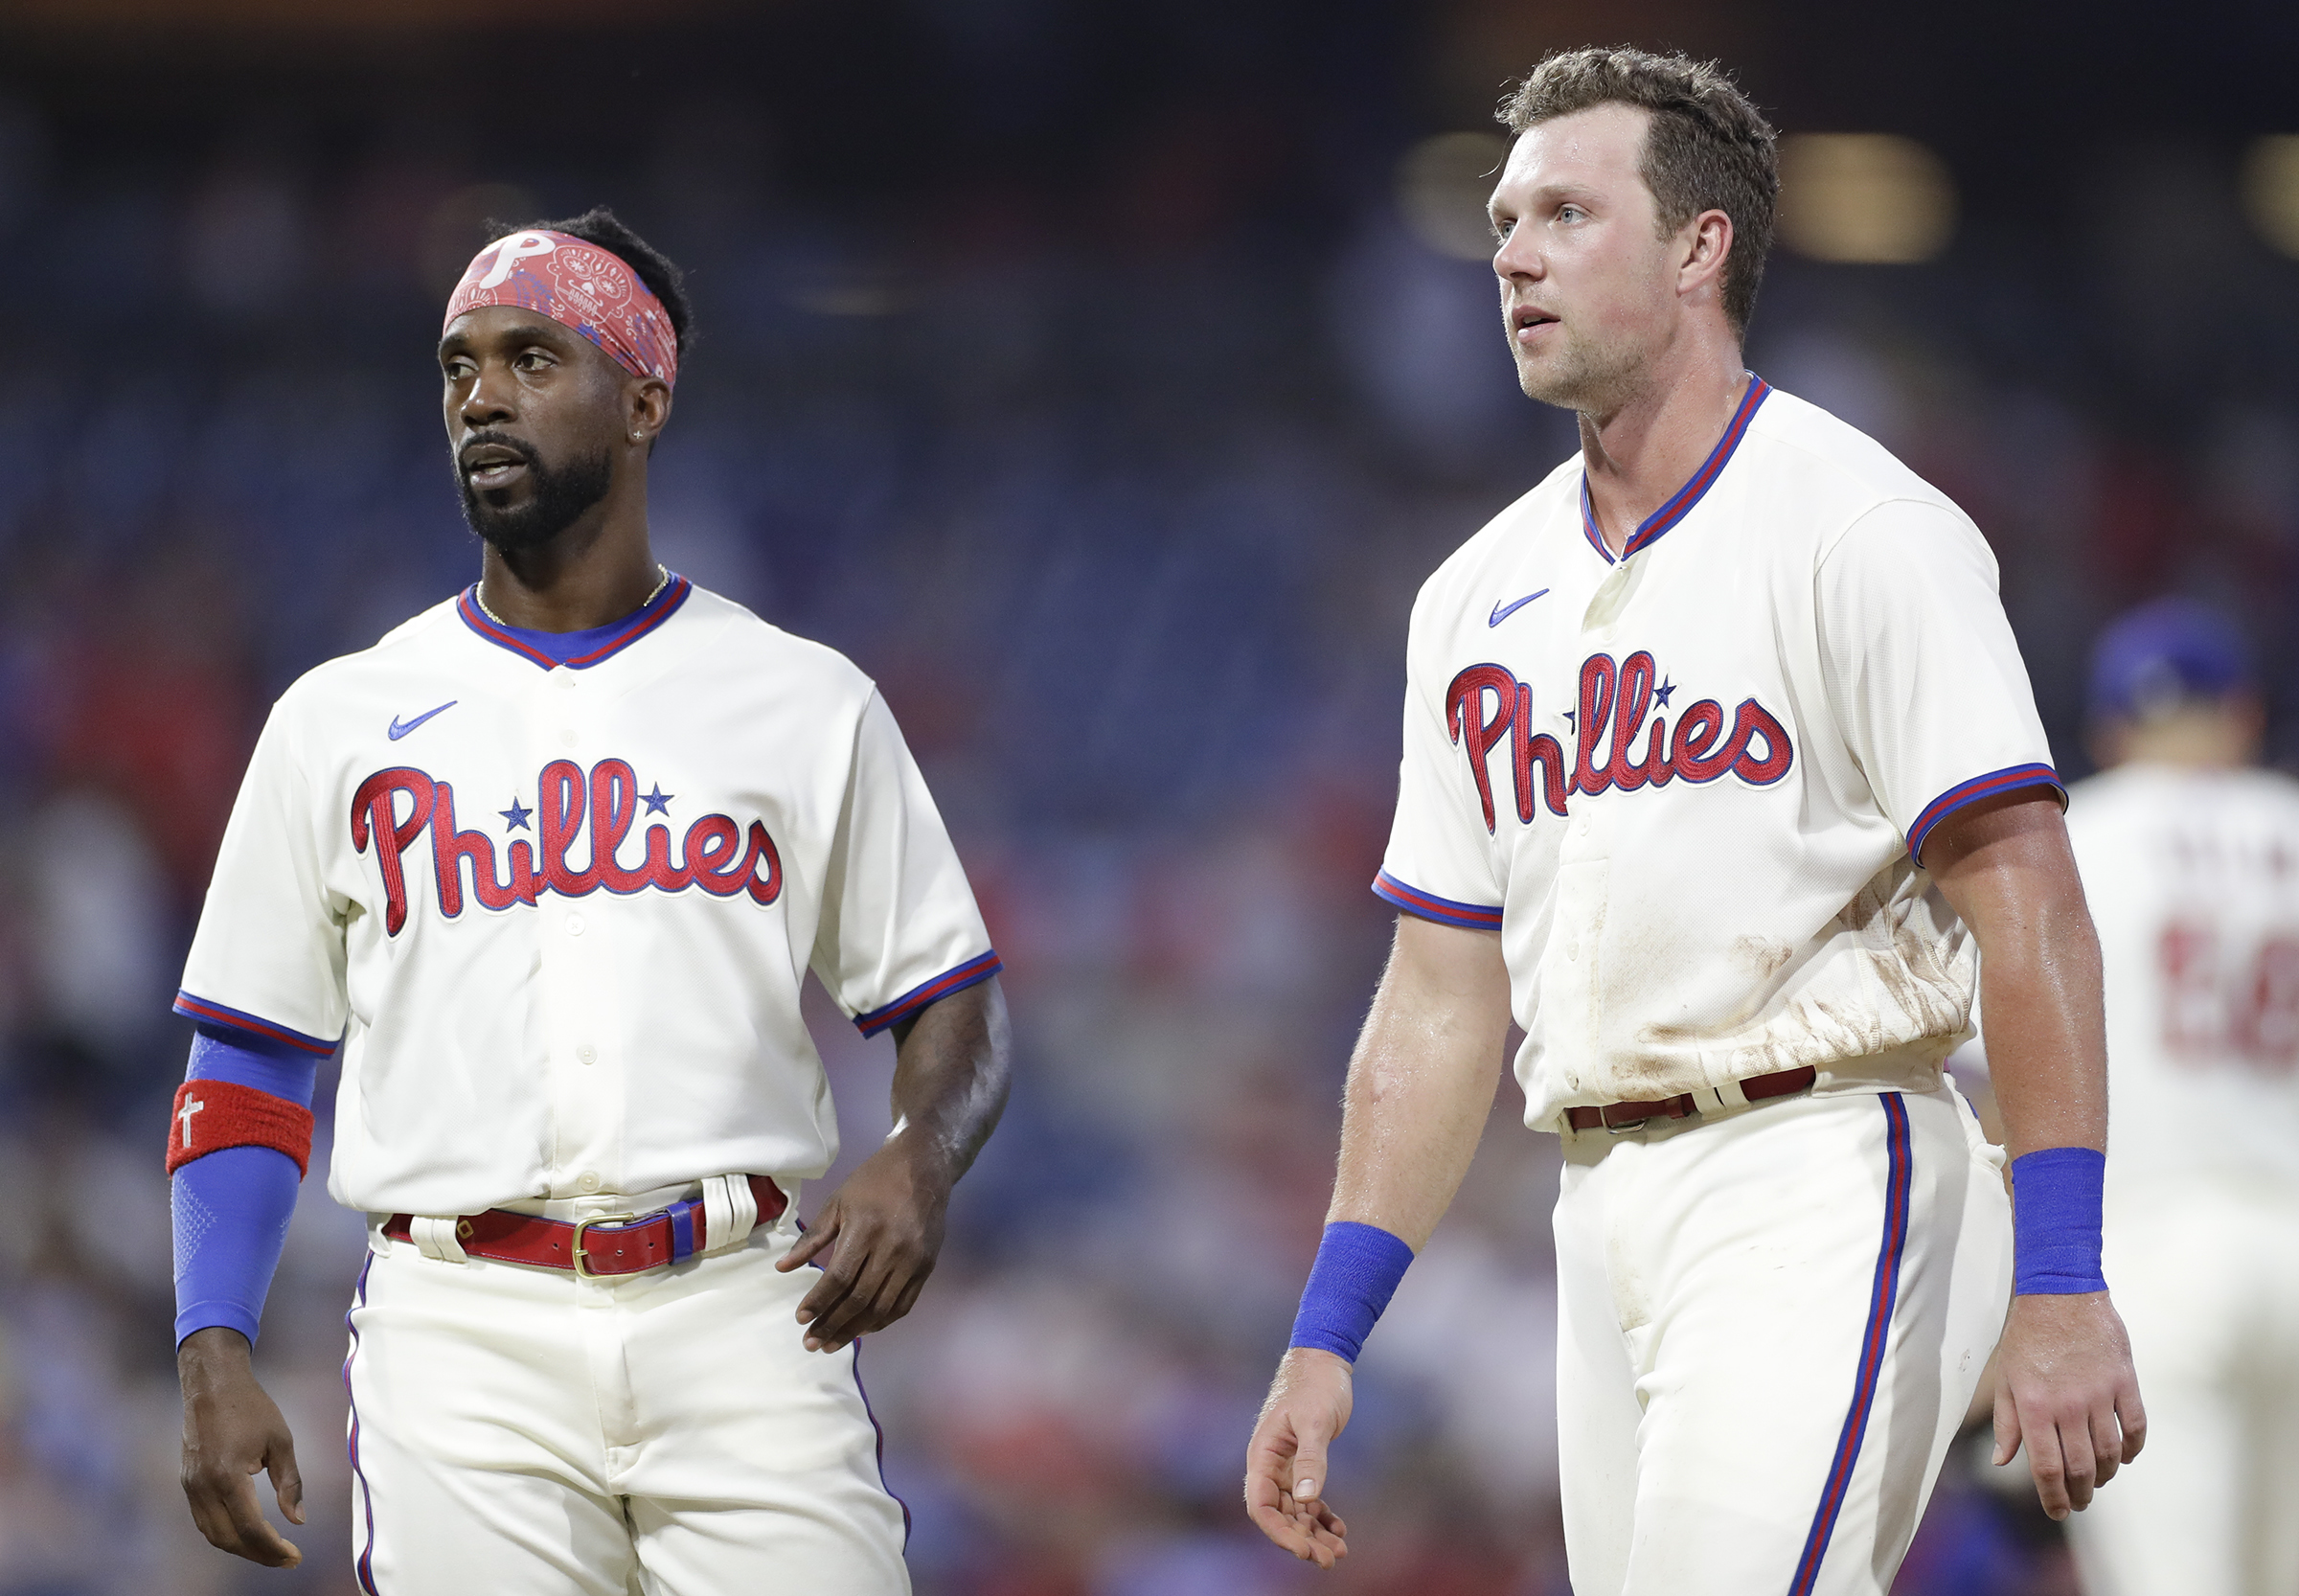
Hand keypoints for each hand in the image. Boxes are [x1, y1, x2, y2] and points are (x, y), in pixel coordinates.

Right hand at [178, 1327, 304, 1566]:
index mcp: (228, 1477)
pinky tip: (247, 1534)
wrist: (212, 1385)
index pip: (250, 1528)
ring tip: (270, 1551)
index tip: (295, 1556)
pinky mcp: (187, 1483)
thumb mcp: (281, 1441)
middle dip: (259, 1554)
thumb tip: (298, 1521)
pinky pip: (204, 1520)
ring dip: (241, 1548)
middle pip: (229, 1539)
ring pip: (213, 1534)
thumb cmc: (252, 1408)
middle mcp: (203, 1487)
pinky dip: (225, 1534)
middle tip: (286, 1559)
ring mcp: (190, 1487)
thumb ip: (290, 1483)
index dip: (273, 1548)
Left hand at [777, 1137, 949, 1352]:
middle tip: (811, 1343)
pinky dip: (882, 1322)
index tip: (801, 1319)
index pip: (838, 1277)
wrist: (924, 1166)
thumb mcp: (838, 1201)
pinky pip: (904, 1304)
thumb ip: (812, 1238)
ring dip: (854, 1330)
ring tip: (832, 1343)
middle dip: (832, 1324)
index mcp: (865, 1229)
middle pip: (859, 1299)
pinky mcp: (927, 1266)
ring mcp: (913, 1260)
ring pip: (881, 1308)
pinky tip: (863, 1329)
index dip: (818, 1302)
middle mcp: (892, 1248)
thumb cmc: (874, 1181)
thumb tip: (783, 1269)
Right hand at [1244, 1348, 1353, 1568]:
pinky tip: (1340, 1529)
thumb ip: (1310, 1459)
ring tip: (1340, 1551)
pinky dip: (1322, 1516)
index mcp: (1263, 1455)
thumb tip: (1308, 1499)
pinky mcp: (1303, 1464)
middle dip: (1301, 1539)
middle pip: (1279, 1515)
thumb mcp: (1315, 1421)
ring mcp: (1286, 1467)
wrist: (1324, 1361)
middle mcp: (1270, 1466)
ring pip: (1295, 1511)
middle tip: (1330, 1559)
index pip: (1261, 1505)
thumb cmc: (1316, 1385)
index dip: (1279, 1531)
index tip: (1304, 1549)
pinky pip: (1308, 1499)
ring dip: (1314, 1533)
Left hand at [1992, 1290, 2145, 1518]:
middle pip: (2081, 1467)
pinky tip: (2123, 1457)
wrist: (2060, 1292)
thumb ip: (2006, 1422)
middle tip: (2079, 1504)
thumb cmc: (2027, 1336)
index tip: (2057, 1512)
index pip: (2047, 1467)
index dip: (2053, 1497)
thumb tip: (2003, 1461)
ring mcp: (2100, 1394)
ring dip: (2104, 1475)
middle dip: (2080, 1493)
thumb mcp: (2005, 1377)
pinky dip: (2132, 1449)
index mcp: (2034, 1406)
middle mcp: (2068, 1405)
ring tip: (2096, 1482)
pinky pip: (2136, 1426)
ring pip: (2110, 1453)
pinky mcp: (2125, 1381)